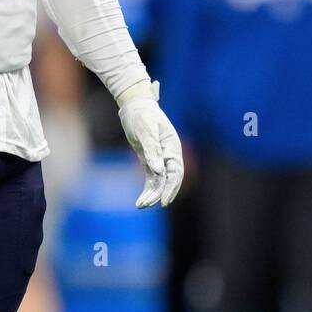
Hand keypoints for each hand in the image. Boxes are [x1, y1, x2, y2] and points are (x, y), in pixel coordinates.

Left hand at [117, 80, 183, 208]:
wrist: (135, 106)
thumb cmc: (142, 115)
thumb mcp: (146, 130)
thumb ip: (152, 150)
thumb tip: (158, 170)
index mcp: (172, 147)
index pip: (175, 172)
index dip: (171, 188)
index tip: (163, 201)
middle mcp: (169, 155)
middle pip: (168, 180)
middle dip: (159, 194)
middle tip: (147, 204)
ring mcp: (159, 158)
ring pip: (159, 181)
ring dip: (151, 194)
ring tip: (140, 205)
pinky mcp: (149, 160)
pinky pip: (151, 179)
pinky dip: (147, 189)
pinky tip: (141, 201)